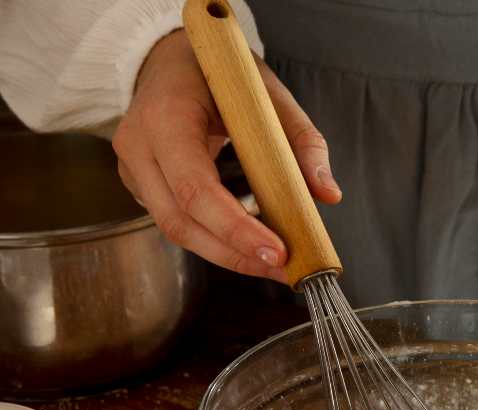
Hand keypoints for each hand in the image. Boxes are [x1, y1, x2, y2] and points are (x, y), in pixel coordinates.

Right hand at [112, 31, 341, 280]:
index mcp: (166, 116)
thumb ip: (303, 142)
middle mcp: (138, 145)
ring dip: (227, 253)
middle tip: (284, 269)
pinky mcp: (140, 183)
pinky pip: (176, 220)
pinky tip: (249, 243)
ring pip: (175, 230)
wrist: (170, 56)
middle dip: (235, 253)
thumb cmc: (221, 72)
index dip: (236, 229)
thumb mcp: (268, 94)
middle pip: (181, 222)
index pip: (196, 189)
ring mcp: (133, 167)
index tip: (278, 251)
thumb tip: (329, 194)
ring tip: (274, 264)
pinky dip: (215, 238)